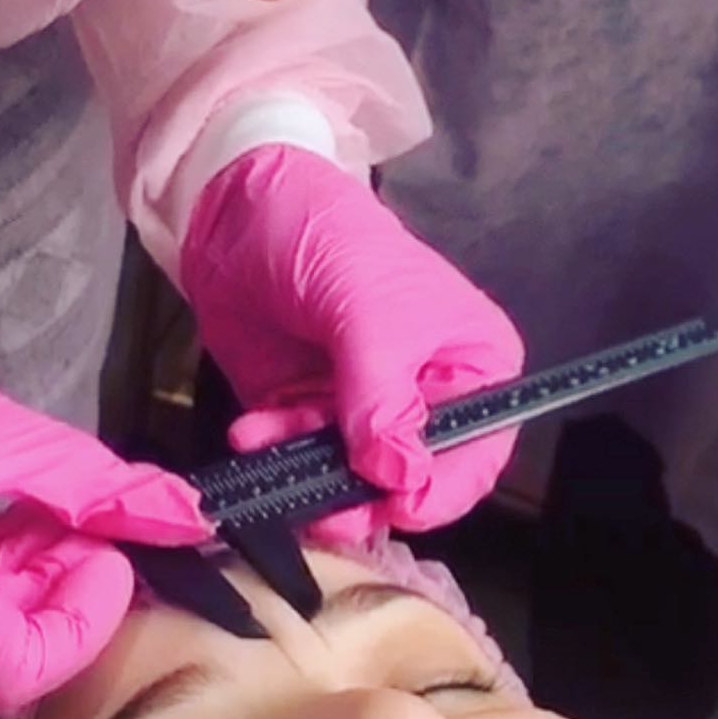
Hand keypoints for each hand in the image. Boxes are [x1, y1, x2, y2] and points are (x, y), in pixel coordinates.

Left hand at [181, 146, 524, 538]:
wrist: (242, 212)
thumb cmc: (331, 238)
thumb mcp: (369, 311)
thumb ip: (384, 396)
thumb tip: (398, 475)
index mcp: (473, 367)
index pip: (476, 454)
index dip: (441, 491)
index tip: (396, 506)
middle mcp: (425, 398)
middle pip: (409, 481)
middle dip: (363, 497)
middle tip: (323, 506)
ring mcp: (361, 410)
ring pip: (347, 482)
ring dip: (306, 476)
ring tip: (269, 446)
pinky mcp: (305, 412)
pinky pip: (295, 459)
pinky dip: (272, 453)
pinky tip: (249, 430)